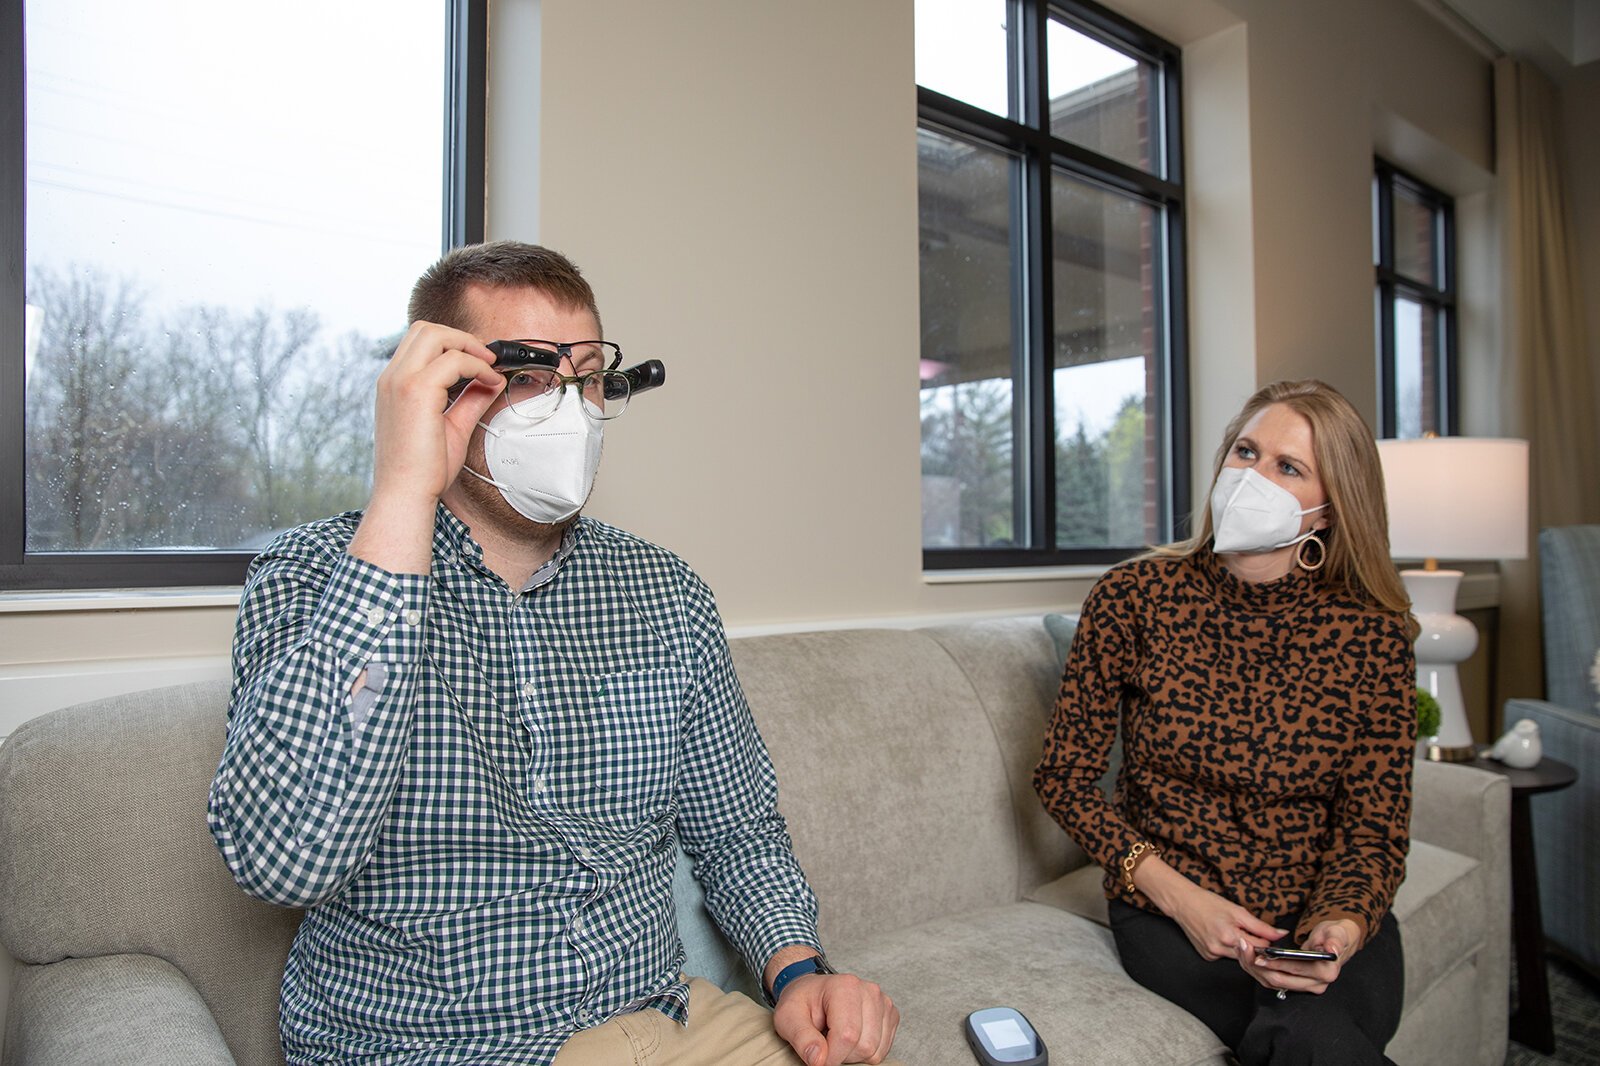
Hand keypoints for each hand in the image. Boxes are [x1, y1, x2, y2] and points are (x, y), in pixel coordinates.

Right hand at [349, 323, 500, 572]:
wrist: (405, 494)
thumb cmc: (423, 469)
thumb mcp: (451, 426)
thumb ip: (469, 400)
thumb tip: (491, 380)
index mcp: (394, 384)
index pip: (420, 342)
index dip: (453, 343)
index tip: (480, 361)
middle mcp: (392, 378)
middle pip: (425, 329)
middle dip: (461, 336)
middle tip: (487, 358)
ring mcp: (400, 381)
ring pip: (435, 334)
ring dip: (468, 345)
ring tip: (490, 366)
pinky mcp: (415, 391)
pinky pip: (453, 360)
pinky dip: (477, 366)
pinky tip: (491, 382)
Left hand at [772, 973, 898, 1065]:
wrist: (813, 991)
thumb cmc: (801, 1002)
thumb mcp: (788, 1017)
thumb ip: (801, 1038)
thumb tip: (818, 1060)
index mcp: (845, 986)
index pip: (847, 1035)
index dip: (831, 1056)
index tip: (816, 1058)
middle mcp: (870, 991)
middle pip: (864, 1046)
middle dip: (842, 1055)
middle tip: (825, 1042)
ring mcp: (883, 1002)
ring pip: (875, 1051)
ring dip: (853, 1055)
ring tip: (836, 1038)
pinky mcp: (890, 1015)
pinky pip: (882, 1050)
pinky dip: (865, 1053)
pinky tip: (851, 1038)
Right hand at [1164, 881, 1284, 960]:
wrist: (1183, 903)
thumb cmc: (1208, 903)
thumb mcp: (1238, 911)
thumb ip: (1262, 926)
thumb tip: (1282, 934)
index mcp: (1230, 937)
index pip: (1261, 948)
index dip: (1265, 940)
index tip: (1263, 933)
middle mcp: (1220, 949)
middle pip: (1250, 955)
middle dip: (1253, 944)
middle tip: (1244, 929)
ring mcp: (1212, 954)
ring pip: (1238, 957)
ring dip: (1241, 947)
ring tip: (1230, 930)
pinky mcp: (1207, 957)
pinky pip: (1226, 956)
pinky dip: (1228, 948)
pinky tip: (1220, 936)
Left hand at [1235, 918, 1360, 995]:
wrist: (1336, 942)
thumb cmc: (1335, 935)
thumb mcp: (1336, 933)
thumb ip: (1335, 941)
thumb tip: (1332, 950)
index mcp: (1326, 973)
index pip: (1295, 970)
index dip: (1275, 963)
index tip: (1259, 955)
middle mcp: (1316, 984)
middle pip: (1280, 979)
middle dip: (1259, 965)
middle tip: (1244, 948)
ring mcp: (1306, 987)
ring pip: (1273, 982)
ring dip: (1255, 968)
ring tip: (1243, 949)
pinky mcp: (1296, 985)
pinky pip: (1273, 981)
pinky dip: (1259, 970)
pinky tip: (1249, 956)